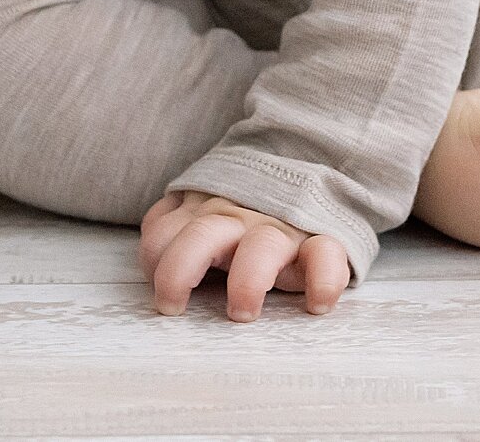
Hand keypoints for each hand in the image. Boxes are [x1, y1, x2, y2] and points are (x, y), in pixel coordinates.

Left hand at [138, 189, 350, 319]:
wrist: (309, 166)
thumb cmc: (245, 208)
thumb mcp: (204, 208)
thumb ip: (175, 224)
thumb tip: (153, 256)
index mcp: (205, 212)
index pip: (164, 232)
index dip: (153, 261)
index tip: (161, 295)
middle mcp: (240, 218)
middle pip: (202, 235)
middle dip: (180, 270)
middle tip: (172, 306)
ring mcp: (282, 228)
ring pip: (263, 247)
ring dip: (248, 281)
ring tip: (242, 312)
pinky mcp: (323, 240)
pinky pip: (326, 255)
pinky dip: (324, 280)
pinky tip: (317, 303)